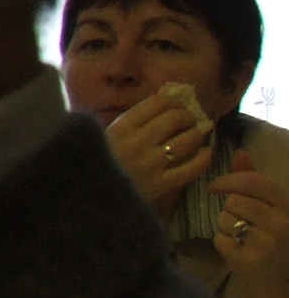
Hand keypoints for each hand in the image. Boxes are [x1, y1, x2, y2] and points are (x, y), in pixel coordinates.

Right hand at [103, 91, 214, 213]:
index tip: (178, 106)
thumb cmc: (96, 163)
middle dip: (188, 117)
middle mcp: (138, 141)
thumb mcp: (106, 136)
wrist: (90, 195)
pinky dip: (205, 158)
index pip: (158, 103)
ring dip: (197, 134)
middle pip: (175, 118)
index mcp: (122, 126)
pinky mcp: (160, 184)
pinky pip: (192, 168)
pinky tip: (206, 153)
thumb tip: (163, 108)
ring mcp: (150, 164)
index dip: (174, 101)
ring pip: (187, 140)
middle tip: (189, 122)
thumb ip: (130, 123)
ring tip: (195, 136)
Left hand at [209, 154, 288, 297]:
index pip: (254, 182)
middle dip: (229, 211)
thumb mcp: (274, 209)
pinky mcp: (251, 261)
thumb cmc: (276, 241)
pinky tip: (241, 252)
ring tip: (244, 238)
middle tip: (242, 224)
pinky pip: (220, 240)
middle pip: (233, 201)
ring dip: (226, 227)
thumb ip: (256, 181)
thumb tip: (239, 152)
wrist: (283, 285)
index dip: (228, 180)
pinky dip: (224, 245)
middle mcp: (282, 223)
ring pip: (224, 219)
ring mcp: (267, 244)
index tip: (214, 187)